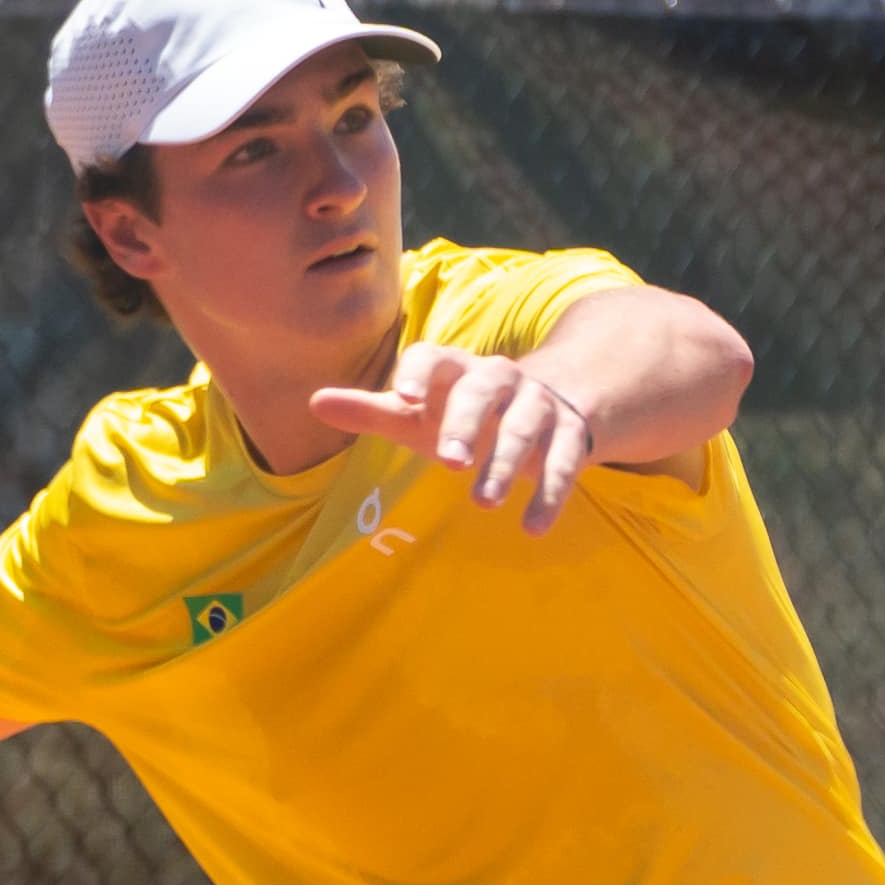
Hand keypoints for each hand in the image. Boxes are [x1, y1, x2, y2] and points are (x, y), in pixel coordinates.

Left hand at [305, 343, 604, 530]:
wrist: (550, 406)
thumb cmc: (463, 414)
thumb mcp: (419, 413)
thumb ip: (372, 410)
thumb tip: (314, 401)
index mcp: (458, 368)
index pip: (435, 357)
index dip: (419, 372)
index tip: (402, 397)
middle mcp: (501, 379)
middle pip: (483, 393)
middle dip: (466, 424)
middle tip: (449, 463)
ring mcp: (539, 404)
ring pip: (523, 428)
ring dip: (505, 463)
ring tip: (484, 502)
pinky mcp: (571, 436)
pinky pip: (563, 463)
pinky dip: (549, 495)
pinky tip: (532, 527)